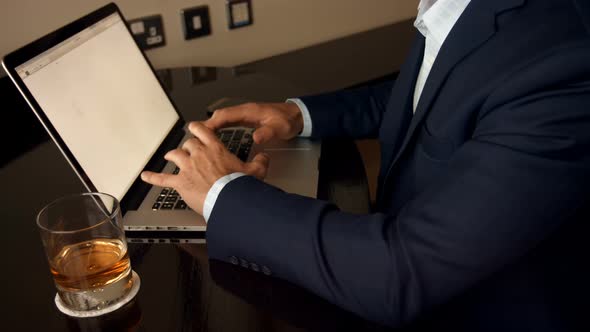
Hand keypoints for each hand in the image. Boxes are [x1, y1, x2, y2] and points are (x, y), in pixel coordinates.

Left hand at [140, 122, 269, 214]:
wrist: (229, 199)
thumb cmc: (240, 186)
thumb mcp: (256, 171)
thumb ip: (260, 161)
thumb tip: (264, 156)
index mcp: (216, 149)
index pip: (203, 131)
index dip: (197, 128)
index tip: (195, 127)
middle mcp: (199, 155)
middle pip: (188, 144)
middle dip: (187, 146)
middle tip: (188, 150)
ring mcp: (188, 168)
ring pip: (175, 155)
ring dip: (173, 155)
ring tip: (170, 156)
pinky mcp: (180, 183)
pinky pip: (163, 179)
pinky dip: (153, 177)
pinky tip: (145, 176)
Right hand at [204, 102, 302, 143]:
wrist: (296, 116)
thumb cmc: (288, 121)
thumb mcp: (279, 128)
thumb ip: (267, 133)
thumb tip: (256, 138)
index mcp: (250, 111)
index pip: (226, 114)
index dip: (212, 122)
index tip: (202, 130)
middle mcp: (245, 110)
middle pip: (221, 115)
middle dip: (207, 124)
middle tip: (195, 134)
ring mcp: (245, 114)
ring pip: (223, 117)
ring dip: (211, 125)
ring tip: (200, 135)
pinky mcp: (247, 118)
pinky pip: (228, 121)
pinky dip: (219, 126)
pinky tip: (215, 133)